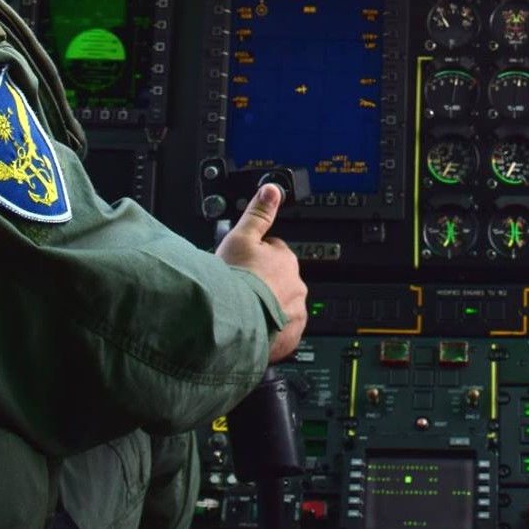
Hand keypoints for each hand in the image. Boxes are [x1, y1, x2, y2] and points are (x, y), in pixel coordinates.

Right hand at [216, 183, 307, 361]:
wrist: (231, 324)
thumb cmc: (234, 281)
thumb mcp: (240, 237)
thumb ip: (258, 213)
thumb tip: (271, 190)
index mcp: (286, 259)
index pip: (274, 252)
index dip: (254, 258)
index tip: (241, 266)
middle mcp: (296, 285)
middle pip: (279, 280)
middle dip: (263, 284)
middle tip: (239, 289)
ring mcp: (295, 313)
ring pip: (281, 306)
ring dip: (266, 308)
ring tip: (243, 312)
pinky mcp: (290, 338)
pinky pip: (282, 332)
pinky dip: (269, 332)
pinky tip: (251, 330)